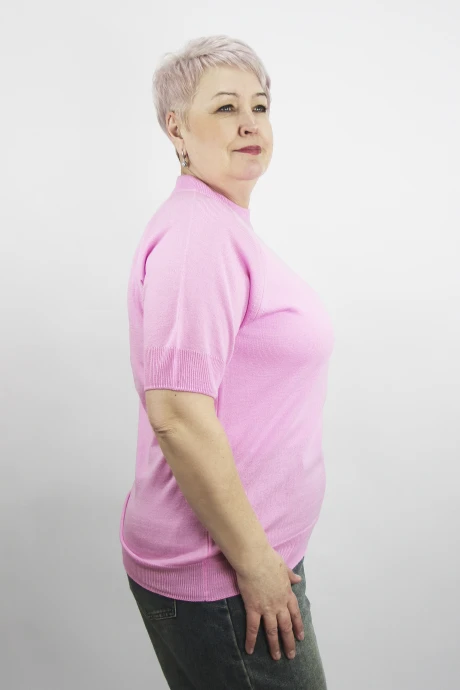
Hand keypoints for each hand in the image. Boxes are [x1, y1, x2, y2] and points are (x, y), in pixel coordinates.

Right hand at [235, 546, 303, 660]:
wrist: (255, 559)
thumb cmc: (269, 559)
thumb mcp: (283, 567)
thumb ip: (290, 575)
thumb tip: (298, 579)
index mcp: (287, 593)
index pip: (295, 613)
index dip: (298, 626)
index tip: (300, 637)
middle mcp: (279, 604)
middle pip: (286, 626)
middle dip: (289, 641)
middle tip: (291, 655)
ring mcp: (267, 608)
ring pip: (272, 630)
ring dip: (275, 645)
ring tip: (277, 657)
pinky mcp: (253, 608)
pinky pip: (252, 627)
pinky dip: (251, 640)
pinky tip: (250, 650)